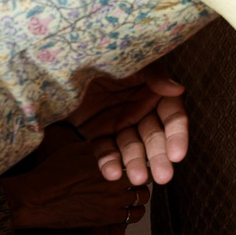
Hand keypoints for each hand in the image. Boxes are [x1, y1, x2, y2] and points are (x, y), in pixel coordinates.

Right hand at [8, 136, 150, 233]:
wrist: (35, 199)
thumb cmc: (52, 172)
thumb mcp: (76, 150)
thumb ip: (100, 148)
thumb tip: (115, 144)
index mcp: (110, 158)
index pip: (141, 156)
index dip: (142, 159)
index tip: (141, 161)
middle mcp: (116, 178)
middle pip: (146, 177)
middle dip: (144, 177)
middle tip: (138, 178)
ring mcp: (114, 199)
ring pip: (142, 197)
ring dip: (139, 195)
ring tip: (132, 194)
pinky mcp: (108, 218)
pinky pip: (134, 215)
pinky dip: (134, 211)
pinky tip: (128, 208)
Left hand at [68, 70, 189, 185]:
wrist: (57, 65)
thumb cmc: (100, 55)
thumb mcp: (130, 61)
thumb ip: (153, 75)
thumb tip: (177, 88)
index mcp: (154, 92)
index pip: (172, 116)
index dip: (177, 135)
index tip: (177, 155)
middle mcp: (140, 110)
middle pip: (154, 136)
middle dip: (159, 156)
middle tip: (164, 176)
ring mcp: (119, 123)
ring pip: (131, 147)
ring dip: (135, 163)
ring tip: (137, 178)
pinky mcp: (97, 134)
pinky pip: (105, 150)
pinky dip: (109, 162)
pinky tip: (112, 173)